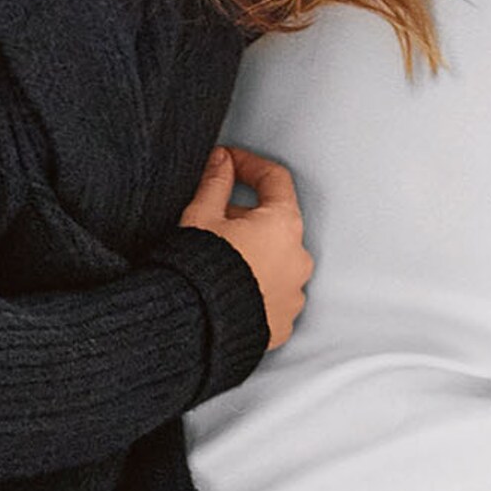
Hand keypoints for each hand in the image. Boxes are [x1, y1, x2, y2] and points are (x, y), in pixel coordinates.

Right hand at [177, 139, 313, 347]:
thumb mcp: (200, 218)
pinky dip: (255, 290)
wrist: (193, 328)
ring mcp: (293, 293)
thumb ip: (215, 183)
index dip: (248, 164)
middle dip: (247, 218)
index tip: (230, 162)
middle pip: (276, 224)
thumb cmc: (198, 273)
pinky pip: (272, 298)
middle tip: (213, 222)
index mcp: (282, 225)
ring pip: (276, 262)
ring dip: (254, 256)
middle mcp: (297, 258)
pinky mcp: (283, 322)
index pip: (274, 179)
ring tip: (219, 264)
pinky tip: (229, 291)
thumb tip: (220, 161)